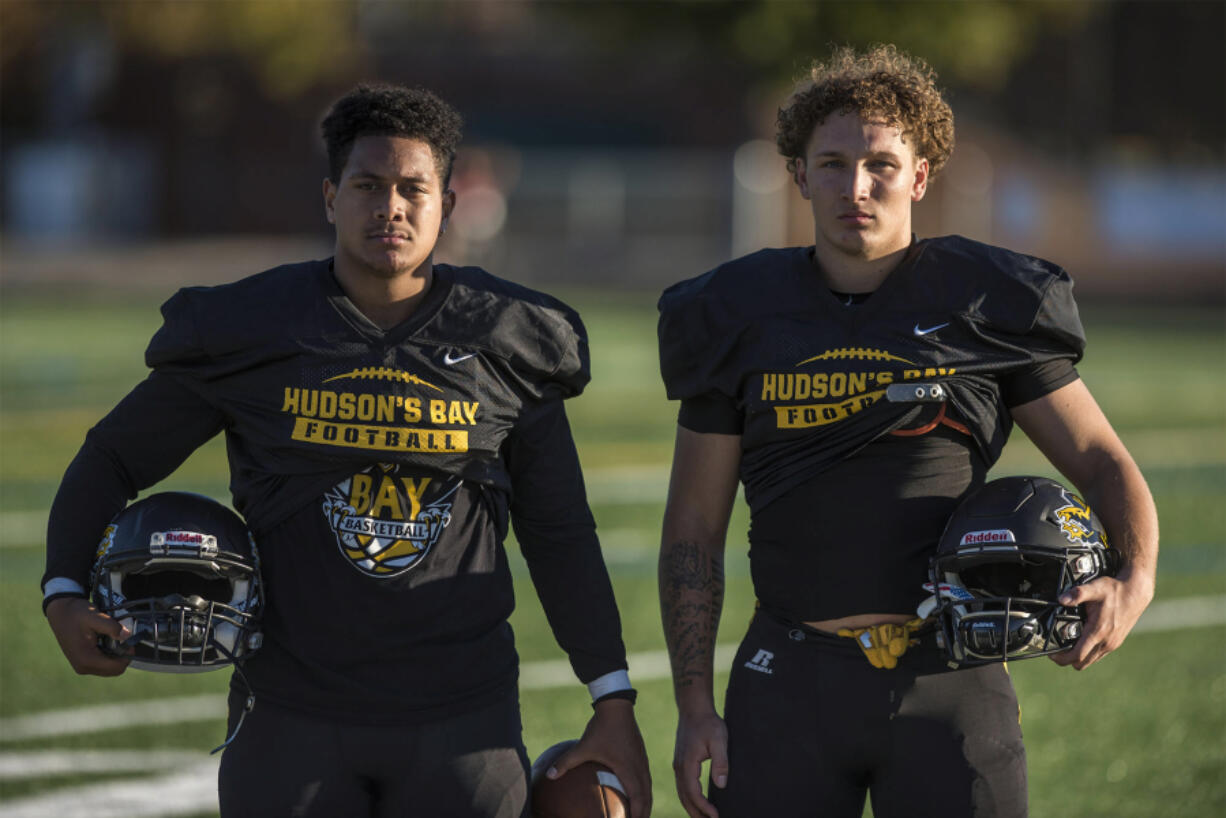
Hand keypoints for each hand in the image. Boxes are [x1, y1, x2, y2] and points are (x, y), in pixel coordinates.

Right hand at [46, 596, 131, 675]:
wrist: (60, 612)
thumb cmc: (76, 613)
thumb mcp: (95, 617)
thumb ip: (112, 627)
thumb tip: (127, 636)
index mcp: (86, 659)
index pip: (117, 667)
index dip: (128, 654)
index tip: (128, 639)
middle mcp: (83, 667)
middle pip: (114, 670)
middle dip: (122, 655)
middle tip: (120, 638)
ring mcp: (81, 666)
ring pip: (109, 669)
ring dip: (115, 655)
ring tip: (110, 638)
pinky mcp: (81, 663)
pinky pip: (101, 665)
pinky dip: (107, 655)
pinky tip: (104, 641)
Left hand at [546, 699, 651, 817]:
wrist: (616, 705)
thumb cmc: (601, 727)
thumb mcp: (583, 746)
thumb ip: (566, 762)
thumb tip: (549, 775)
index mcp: (630, 769)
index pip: (639, 799)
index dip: (637, 815)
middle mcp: (640, 767)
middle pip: (647, 797)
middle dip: (643, 813)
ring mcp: (642, 760)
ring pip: (648, 787)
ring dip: (644, 802)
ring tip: (638, 814)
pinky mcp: (641, 754)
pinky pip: (645, 777)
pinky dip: (643, 789)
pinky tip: (634, 791)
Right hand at [672, 709, 727, 817]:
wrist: (694, 708)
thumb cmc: (708, 723)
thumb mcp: (719, 740)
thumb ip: (720, 762)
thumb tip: (721, 785)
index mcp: (687, 764)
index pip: (693, 793)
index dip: (704, 807)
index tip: (716, 816)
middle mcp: (679, 767)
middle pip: (684, 797)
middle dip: (696, 813)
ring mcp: (678, 764)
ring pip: (681, 792)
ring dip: (691, 807)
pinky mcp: (681, 762)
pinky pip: (682, 785)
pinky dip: (688, 797)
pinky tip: (697, 800)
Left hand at [1049, 570, 1154, 669]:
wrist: (1136, 593)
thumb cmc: (1116, 591)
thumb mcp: (1095, 587)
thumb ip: (1077, 593)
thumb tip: (1062, 599)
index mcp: (1099, 631)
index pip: (1078, 655)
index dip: (1062, 658)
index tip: (1051, 654)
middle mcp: (1106, 642)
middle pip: (1082, 663)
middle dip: (1067, 660)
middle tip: (1056, 650)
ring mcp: (1112, 644)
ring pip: (1091, 660)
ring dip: (1078, 657)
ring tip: (1066, 646)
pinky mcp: (1115, 642)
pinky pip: (1098, 654)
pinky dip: (1088, 652)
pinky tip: (1081, 641)